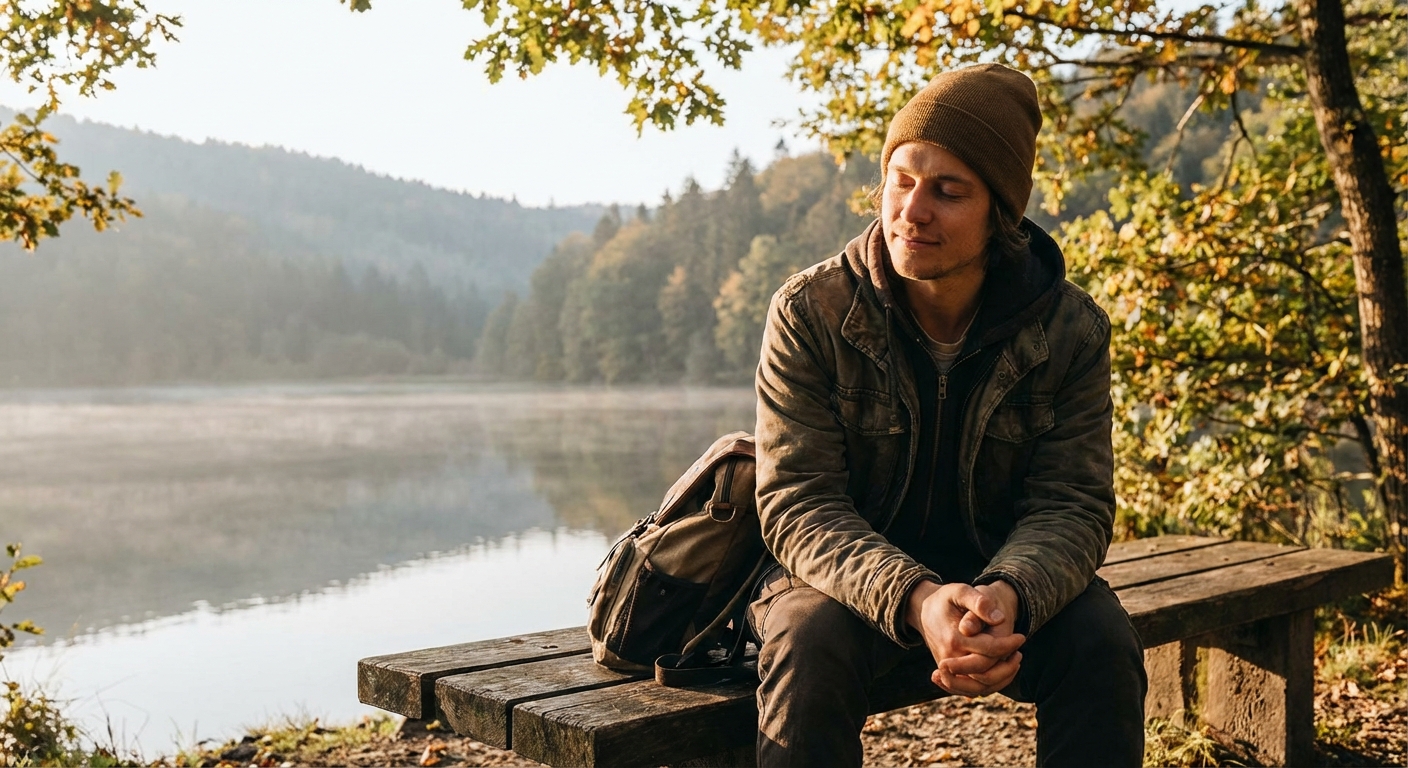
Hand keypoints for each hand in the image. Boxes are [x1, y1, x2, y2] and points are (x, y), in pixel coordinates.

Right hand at [906, 580, 1024, 696]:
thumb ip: (977, 601)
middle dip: (1007, 666)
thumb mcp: (959, 591)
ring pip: (979, 688)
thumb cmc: (945, 599)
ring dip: (1001, 679)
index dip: (1008, 645)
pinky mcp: (949, 676)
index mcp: (953, 639)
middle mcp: (948, 659)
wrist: (924, 612)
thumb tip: (998, 618)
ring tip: (1013, 662)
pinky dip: (990, 685)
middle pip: (984, 675)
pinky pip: (972, 690)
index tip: (1021, 637)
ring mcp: (947, 670)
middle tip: (1019, 652)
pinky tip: (1002, 672)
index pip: (988, 650)